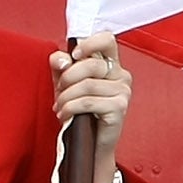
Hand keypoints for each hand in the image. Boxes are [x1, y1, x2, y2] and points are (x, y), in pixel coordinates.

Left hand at [49, 35, 131, 182]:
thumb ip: (61, 65)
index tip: (74, 54)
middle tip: (59, 91)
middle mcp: (121, 75)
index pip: (107, 39)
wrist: (89, 143)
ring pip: (87, 85)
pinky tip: (65, 115)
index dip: (89, 43)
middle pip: (91, 64)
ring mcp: (124, 92)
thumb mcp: (66, 83)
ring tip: (60, 106)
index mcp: (111, 64)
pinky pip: (88, 102)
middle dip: (67, 78)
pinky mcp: (119, 108)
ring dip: (66, 97)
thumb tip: (61, 59)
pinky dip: (70, 108)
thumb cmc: (80, 111)